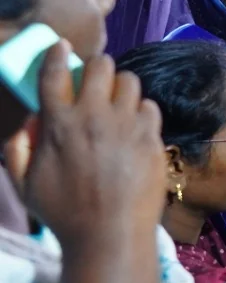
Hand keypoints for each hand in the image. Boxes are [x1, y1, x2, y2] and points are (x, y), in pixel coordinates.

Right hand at [23, 46, 165, 249]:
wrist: (109, 235)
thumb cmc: (63, 212)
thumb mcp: (24, 184)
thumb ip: (17, 148)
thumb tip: (27, 119)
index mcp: (59, 126)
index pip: (55, 75)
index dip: (58, 55)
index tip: (62, 47)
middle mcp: (94, 118)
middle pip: (100, 66)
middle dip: (96, 68)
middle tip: (94, 81)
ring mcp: (126, 125)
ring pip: (129, 81)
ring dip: (120, 87)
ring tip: (116, 103)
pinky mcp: (152, 136)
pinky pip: (149, 106)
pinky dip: (141, 112)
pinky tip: (133, 126)